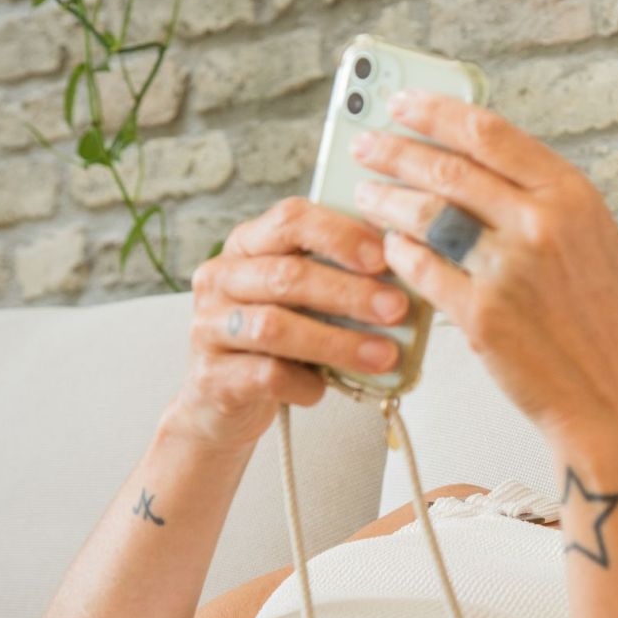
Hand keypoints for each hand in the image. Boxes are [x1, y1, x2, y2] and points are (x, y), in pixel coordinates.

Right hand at [169, 197, 407, 451]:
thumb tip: (407, 278)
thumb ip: (338, 279)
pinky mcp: (212, 374)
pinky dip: (306, 383)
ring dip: (337, 342)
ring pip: (275, 327)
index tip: (386, 256)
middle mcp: (221, 277)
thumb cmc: (277, 340)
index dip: (341, 234)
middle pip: (287, 275)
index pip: (291, 219)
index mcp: (248, 244)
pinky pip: (266, 375)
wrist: (223, 399)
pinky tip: (326, 387)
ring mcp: (209, 326)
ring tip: (383, 356)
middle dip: (350, 292)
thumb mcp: (304, 300)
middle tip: (396, 309)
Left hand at [351, 88, 617, 445]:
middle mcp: (541, 225)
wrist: (613, 396)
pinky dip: (398, 253)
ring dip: (385, 201)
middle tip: (364, 147)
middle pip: (447, 169)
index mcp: (571, 196)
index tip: (401, 103)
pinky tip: (389, 247)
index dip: (435, 111)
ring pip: (425, 216)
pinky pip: (420, 270)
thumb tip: (478, 157)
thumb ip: (542, 197)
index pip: (489, 132)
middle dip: (394, 152)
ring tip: (364, 196)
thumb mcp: (592, 239)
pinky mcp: (481, 316)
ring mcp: (509, 271)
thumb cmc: (601, 321)